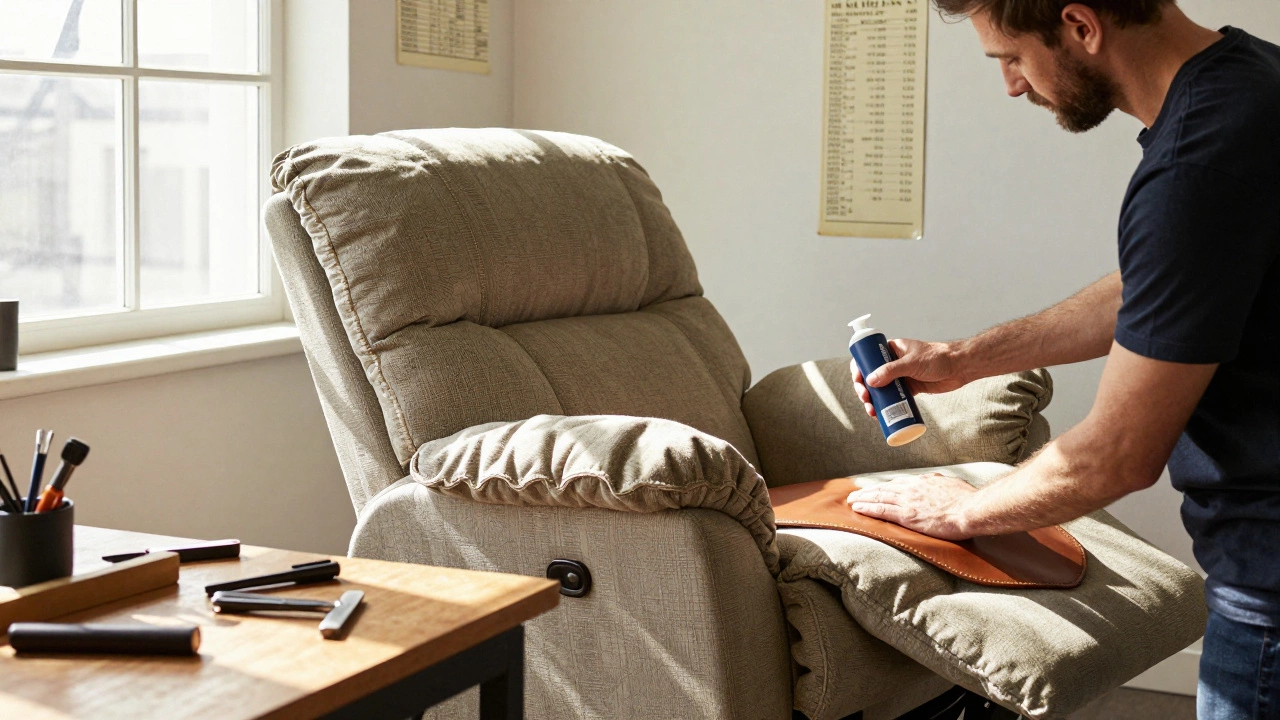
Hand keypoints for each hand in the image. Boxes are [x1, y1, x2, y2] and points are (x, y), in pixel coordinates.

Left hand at [846, 473, 976, 539]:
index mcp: (925, 482)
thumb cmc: (968, 501)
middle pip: (885, 488)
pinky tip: (857, 508)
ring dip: (863, 498)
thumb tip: (942, 484)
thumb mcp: (953, 486)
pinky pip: (881, 510)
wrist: (971, 509)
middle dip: (869, 490)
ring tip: (851, 500)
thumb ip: (942, 485)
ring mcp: (908, 500)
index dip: (886, 486)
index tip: (878, 488)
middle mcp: (913, 488)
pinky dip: (867, 508)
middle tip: (857, 493)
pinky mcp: (906, 515)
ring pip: (879, 497)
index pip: (900, 483)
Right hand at [851, 339, 967, 418]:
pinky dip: (885, 406)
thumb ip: (891, 370)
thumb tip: (870, 381)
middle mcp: (892, 363)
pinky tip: (879, 415)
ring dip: (872, 401)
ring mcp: (900, 377)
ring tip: (871, 411)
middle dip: (863, 389)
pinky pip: (892, 398)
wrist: (959, 367)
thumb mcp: (912, 362)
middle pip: (870, 377)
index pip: (867, 358)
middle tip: (866, 399)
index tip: (858, 381)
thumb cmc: (937, 358)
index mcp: (891, 350)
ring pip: (880, 390)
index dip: (858, 370)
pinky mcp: (908, 389)